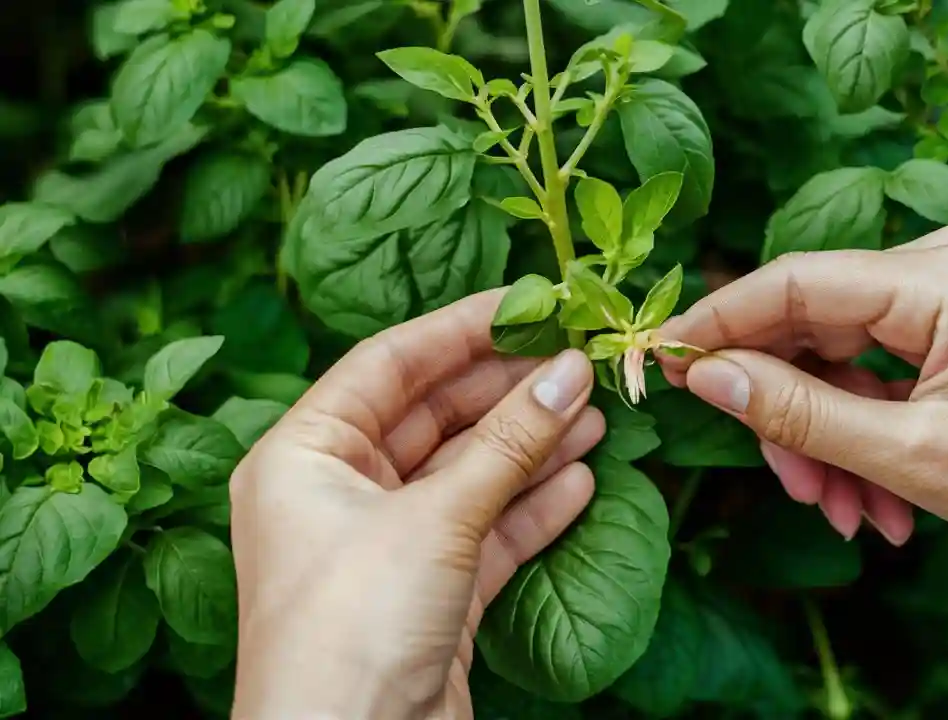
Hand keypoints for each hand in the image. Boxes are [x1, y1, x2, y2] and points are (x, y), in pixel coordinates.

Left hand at [228, 290, 601, 719]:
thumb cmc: (351, 631)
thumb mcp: (433, 519)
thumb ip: (507, 444)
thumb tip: (569, 373)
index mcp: (304, 456)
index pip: (388, 365)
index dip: (460, 330)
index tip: (530, 305)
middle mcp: (338, 493)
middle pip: (435, 417)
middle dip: (508, 391)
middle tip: (578, 361)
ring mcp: (385, 544)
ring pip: (468, 474)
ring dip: (531, 445)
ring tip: (596, 412)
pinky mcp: (428, 593)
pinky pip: (485, 530)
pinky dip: (531, 506)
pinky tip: (582, 481)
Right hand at [659, 222, 947, 567]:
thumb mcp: (915, 457)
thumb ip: (800, 413)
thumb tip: (705, 377)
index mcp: (943, 276)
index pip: (793, 282)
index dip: (717, 323)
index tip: (656, 362)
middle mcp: (941, 264)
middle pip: (808, 326)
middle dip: (790, 415)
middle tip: (791, 488)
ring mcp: (943, 292)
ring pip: (833, 359)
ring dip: (825, 440)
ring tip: (847, 514)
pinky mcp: (943, 325)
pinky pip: (867, 373)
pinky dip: (858, 435)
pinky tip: (873, 501)